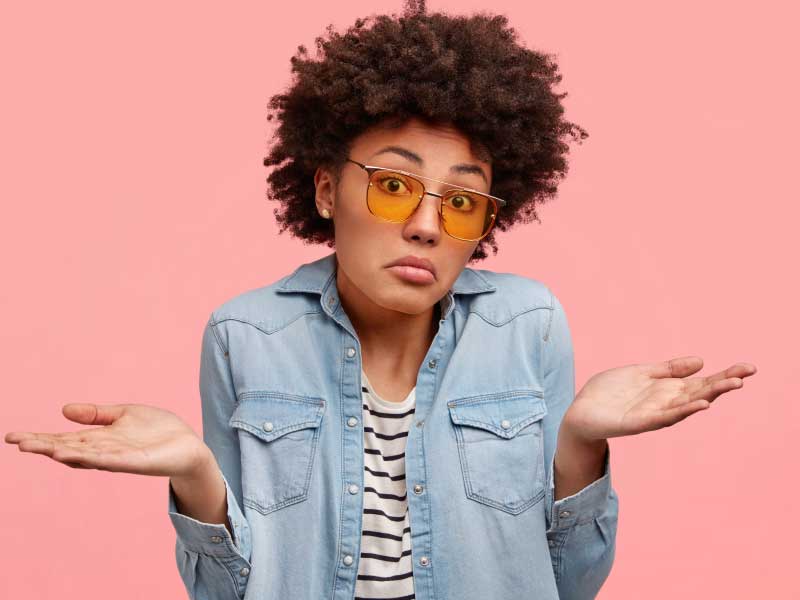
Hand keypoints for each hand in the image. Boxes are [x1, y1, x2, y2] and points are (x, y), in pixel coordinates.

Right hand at [4, 403, 211, 478]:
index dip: (39, 437)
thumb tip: (64, 410)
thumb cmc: (157, 431)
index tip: (12, 436)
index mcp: (99, 439)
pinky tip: (77, 455)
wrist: (189, 445)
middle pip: (68, 448)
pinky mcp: (135, 463)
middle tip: (17, 442)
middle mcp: (103, 451)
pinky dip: (94, 458)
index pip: (63, 438)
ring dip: (63, 453)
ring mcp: (118, 458)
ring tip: (41, 448)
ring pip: (85, 456)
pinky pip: (111, 461)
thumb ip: (97, 414)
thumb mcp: (124, 414)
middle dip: (43, 445)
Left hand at [563, 356, 756, 442]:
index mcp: (667, 389)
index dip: (724, 375)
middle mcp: (665, 402)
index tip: (747, 368)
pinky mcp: (638, 422)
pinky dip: (682, 411)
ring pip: (687, 404)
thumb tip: (700, 361)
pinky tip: (699, 405)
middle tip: (748, 373)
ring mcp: (654, 413)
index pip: (701, 381)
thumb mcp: (641, 373)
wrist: (582, 412)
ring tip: (731, 385)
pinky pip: (664, 417)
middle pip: (700, 392)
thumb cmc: (610, 393)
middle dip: (724, 383)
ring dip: (709, 395)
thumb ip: (668, 369)